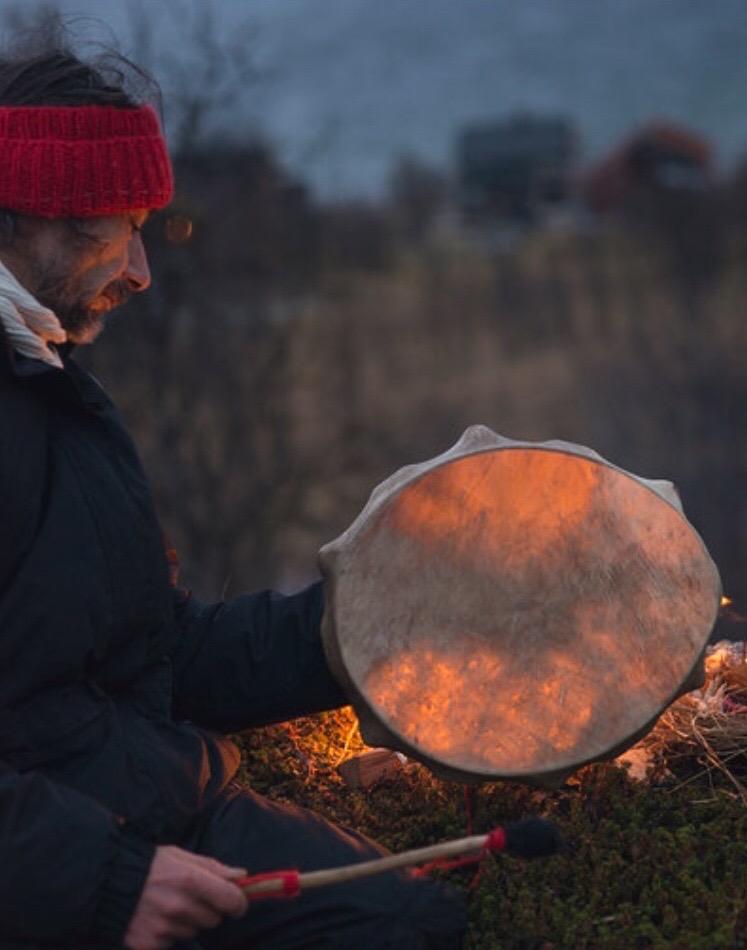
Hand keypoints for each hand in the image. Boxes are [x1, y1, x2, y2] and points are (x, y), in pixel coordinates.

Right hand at [123, 845, 247, 949]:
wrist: (106, 882)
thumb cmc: (148, 864)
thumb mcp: (180, 856)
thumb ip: (213, 867)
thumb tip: (241, 876)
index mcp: (191, 880)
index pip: (232, 900)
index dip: (238, 903)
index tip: (237, 903)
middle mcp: (180, 906)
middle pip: (214, 919)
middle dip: (208, 910)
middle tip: (190, 897)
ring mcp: (164, 928)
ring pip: (193, 932)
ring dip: (187, 922)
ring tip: (167, 906)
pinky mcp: (150, 945)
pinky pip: (173, 943)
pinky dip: (168, 935)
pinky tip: (155, 919)